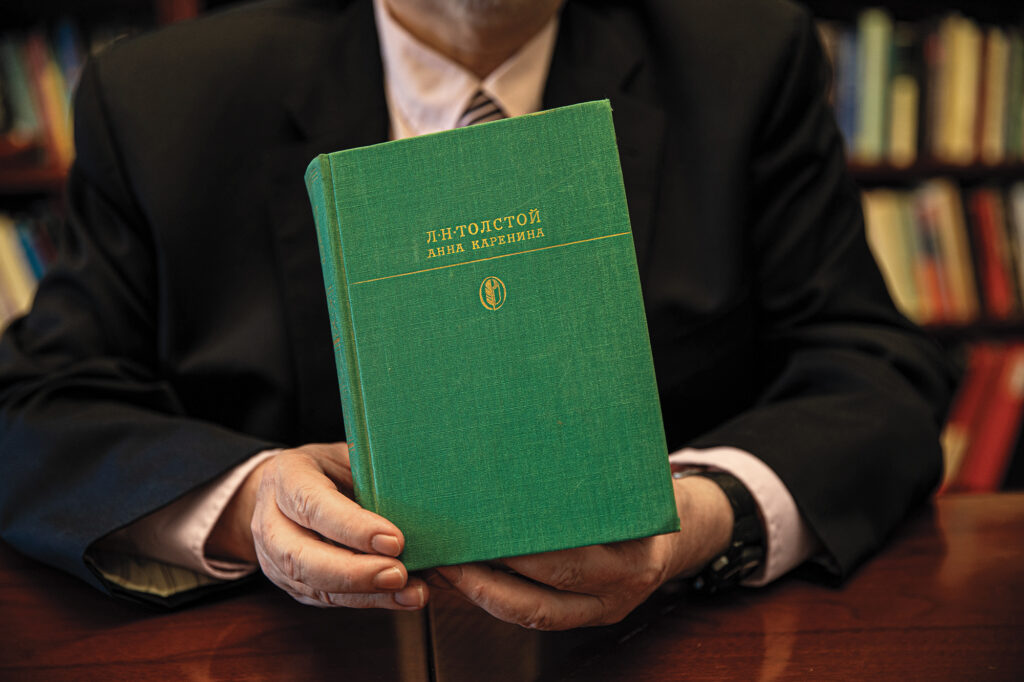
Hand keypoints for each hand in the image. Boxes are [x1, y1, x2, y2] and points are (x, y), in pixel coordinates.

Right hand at [207, 442, 427, 609]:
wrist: (288, 490)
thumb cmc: (328, 468)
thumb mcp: (348, 455)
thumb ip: (374, 475)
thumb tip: (424, 496)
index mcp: (286, 476)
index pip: (311, 504)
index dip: (351, 526)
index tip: (394, 539)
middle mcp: (272, 520)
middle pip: (301, 556)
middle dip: (353, 571)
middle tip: (399, 573)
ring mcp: (275, 557)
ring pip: (315, 585)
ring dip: (366, 593)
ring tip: (410, 591)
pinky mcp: (293, 583)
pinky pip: (328, 599)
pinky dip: (369, 600)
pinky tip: (401, 597)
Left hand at [434, 475, 732, 629]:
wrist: (683, 534)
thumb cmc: (644, 493)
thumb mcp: (633, 476)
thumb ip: (596, 470)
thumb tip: (543, 430)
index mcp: (636, 547)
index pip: (573, 552)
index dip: (527, 544)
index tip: (489, 518)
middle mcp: (622, 584)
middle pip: (549, 585)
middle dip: (493, 570)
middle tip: (454, 544)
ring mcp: (604, 607)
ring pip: (536, 611)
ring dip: (486, 591)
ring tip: (450, 565)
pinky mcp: (587, 617)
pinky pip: (537, 616)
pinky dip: (499, 599)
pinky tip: (469, 576)